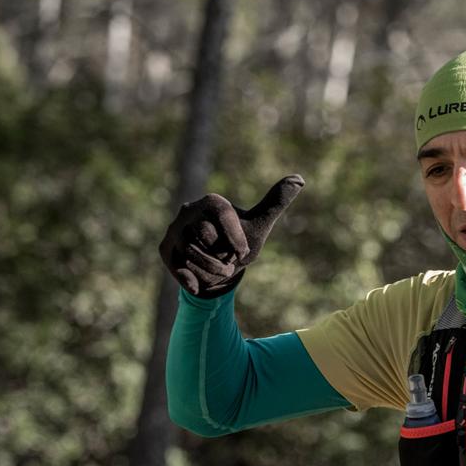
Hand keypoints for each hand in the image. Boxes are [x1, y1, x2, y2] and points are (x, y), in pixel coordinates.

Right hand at [159, 174, 304, 296]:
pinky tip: (198, 286)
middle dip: (223, 256)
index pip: (222, 214)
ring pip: (192, 254)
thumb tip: (300, 179)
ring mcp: (174, 230)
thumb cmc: (241, 242)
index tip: (244, 252)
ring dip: (213, 270)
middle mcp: (188, 211)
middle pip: (205, 237)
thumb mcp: (260, 224)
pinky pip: (178, 267)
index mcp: (211, 201)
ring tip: (220, 269)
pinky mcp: (165, 250)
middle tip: (229, 259)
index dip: (235, 238)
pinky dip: (191, 279)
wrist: (221, 267)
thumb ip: (276, 202)